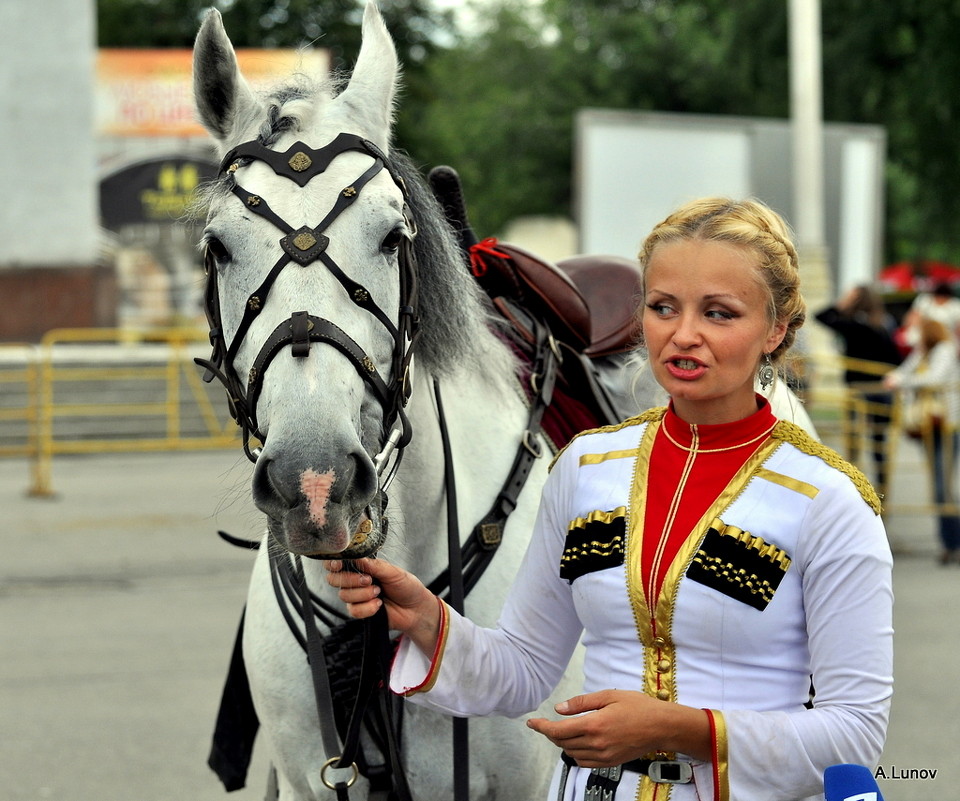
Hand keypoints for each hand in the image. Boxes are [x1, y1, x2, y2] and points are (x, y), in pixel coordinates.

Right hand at [325, 557, 441, 652]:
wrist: (416, 609)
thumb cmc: (406, 586)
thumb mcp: (393, 572)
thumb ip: (374, 566)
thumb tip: (357, 557)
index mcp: (362, 566)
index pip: (338, 562)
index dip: (333, 563)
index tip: (339, 565)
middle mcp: (355, 580)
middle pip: (333, 579)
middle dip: (351, 580)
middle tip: (370, 580)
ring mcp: (356, 596)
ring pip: (344, 595)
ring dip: (363, 594)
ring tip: (379, 593)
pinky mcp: (360, 611)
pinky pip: (353, 610)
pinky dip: (367, 608)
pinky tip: (379, 605)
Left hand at [526, 690, 710, 766]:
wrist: (662, 726)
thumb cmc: (638, 707)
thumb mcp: (608, 696)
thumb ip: (581, 703)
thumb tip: (559, 709)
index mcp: (594, 725)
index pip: (558, 730)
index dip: (541, 727)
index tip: (532, 723)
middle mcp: (596, 743)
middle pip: (562, 743)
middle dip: (550, 733)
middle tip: (546, 723)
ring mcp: (604, 756)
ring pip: (572, 753)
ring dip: (563, 743)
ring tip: (563, 730)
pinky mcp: (610, 762)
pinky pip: (585, 762)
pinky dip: (576, 753)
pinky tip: (578, 743)